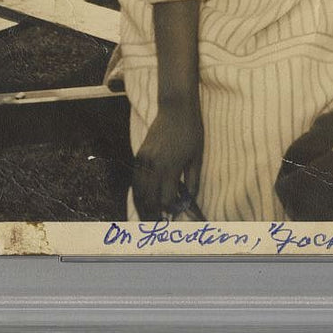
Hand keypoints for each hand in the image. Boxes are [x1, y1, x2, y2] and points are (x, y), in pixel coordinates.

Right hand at [132, 99, 202, 219]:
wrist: (176, 108)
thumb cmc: (191, 131)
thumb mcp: (198, 156)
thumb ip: (193, 179)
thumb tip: (189, 198)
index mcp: (171, 167)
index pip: (166, 199)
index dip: (169, 211)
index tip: (172, 217)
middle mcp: (154, 165)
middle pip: (149, 198)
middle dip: (151, 214)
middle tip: (155, 224)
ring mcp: (144, 159)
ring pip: (137, 190)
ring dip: (140, 206)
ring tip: (145, 217)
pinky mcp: (139, 154)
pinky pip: (134, 178)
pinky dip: (136, 191)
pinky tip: (141, 198)